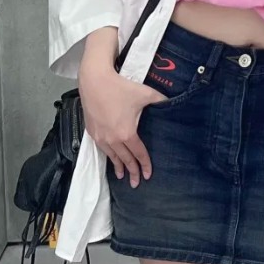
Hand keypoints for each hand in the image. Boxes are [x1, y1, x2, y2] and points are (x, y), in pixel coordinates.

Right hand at [78, 60, 165, 185]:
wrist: (94, 80)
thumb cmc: (120, 87)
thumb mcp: (146, 94)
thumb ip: (161, 100)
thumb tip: (172, 102)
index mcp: (127, 133)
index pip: (138, 155)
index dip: (145, 165)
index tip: (148, 175)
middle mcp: (112, 139)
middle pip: (125, 160)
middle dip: (132, 172)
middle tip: (136, 183)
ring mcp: (100, 136)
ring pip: (111, 156)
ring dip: (118, 167)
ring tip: (122, 175)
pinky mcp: (91, 131)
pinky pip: (101, 149)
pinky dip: (107, 156)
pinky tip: (110, 158)